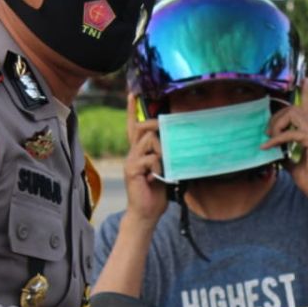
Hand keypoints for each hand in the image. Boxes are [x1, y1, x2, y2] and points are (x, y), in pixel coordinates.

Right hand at [123, 94, 167, 223]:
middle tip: (166, 130)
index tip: (132, 94)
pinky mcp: (133, 170)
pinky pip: (150, 158)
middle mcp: (133, 153)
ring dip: (162, 149)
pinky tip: (157, 177)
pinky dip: (158, 166)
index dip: (132, 110)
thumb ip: (165, 155)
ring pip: (148, 140)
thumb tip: (176, 141)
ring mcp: (131, 160)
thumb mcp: (163, 169)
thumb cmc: (156, 192)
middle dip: (155, 125)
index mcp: (139, 151)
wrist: (146, 212)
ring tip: (165, 165)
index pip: (133, 126)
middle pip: (141, 127)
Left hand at [264, 79, 307, 202]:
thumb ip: (285, 155)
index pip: (307, 107)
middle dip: (276, 117)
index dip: (305, 92)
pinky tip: (268, 147)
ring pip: (293, 114)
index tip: (305, 78)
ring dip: (276, 125)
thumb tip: (273, 154)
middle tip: (266, 133)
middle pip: (293, 108)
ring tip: (269, 139)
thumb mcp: (292, 165)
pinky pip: (290, 134)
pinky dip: (276, 140)